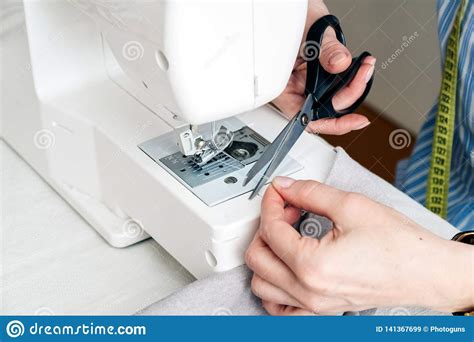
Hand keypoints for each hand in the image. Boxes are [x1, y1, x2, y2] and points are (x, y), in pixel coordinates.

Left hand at [245, 177, 473, 314]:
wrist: (426, 272)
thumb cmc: (399, 246)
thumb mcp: (351, 206)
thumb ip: (309, 192)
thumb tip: (286, 187)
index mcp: (312, 266)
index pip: (270, 230)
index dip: (271, 203)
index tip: (278, 191)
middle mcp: (308, 291)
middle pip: (257, 258)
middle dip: (265, 226)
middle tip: (285, 208)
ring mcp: (313, 305)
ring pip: (262, 284)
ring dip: (265, 254)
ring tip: (284, 235)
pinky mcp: (321, 309)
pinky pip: (280, 307)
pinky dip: (273, 286)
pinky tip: (284, 267)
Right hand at [273, 0, 375, 134]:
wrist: (296, 8)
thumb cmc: (291, 18)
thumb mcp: (309, 32)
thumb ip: (325, 49)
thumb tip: (340, 63)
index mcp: (284, 88)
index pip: (306, 118)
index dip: (330, 124)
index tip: (354, 121)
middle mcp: (295, 89)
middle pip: (326, 108)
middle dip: (350, 94)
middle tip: (364, 74)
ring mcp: (307, 83)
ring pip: (334, 98)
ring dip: (353, 85)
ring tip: (365, 67)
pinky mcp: (319, 76)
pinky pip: (337, 86)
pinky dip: (352, 78)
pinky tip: (360, 68)